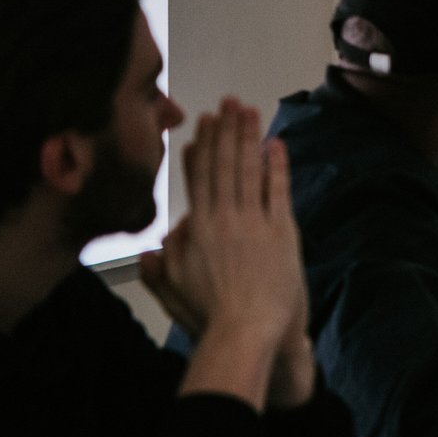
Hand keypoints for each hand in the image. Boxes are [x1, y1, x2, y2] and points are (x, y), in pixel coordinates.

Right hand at [140, 100, 303, 355]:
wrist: (248, 332)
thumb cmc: (211, 318)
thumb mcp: (173, 292)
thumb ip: (161, 266)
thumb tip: (155, 246)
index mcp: (196, 230)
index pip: (197, 180)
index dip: (199, 151)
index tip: (200, 127)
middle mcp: (223, 219)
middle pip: (222, 166)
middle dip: (224, 132)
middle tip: (226, 103)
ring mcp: (254, 223)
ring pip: (248, 170)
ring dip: (248, 137)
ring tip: (248, 110)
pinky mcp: (282, 232)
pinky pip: (278, 190)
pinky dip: (277, 166)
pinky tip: (276, 144)